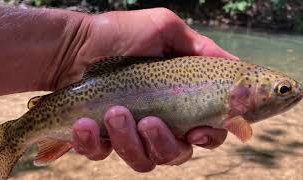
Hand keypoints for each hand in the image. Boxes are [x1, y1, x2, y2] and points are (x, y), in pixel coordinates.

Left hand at [70, 8, 234, 171]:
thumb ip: (200, 48)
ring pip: (142, 160)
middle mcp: (156, 123)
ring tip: (114, 112)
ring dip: (129, 141)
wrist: (73, 44)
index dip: (207, 138)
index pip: (204, 132)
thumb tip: (234, 66)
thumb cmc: (119, 33)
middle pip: (175, 154)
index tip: (197, 131)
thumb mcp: (165, 29)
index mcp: (176, 102)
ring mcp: (126, 133)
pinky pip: (101, 155)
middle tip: (149, 121)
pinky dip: (93, 143)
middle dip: (163, 143)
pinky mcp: (98, 139)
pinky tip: (85, 123)